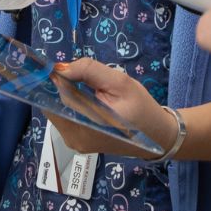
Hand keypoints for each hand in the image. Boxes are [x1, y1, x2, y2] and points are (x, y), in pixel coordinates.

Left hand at [46, 59, 177, 159]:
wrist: (156, 135)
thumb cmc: (140, 108)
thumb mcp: (120, 83)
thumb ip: (89, 71)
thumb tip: (61, 68)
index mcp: (85, 126)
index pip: (58, 95)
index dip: (60, 78)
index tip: (69, 68)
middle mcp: (73, 138)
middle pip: (54, 103)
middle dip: (65, 87)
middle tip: (88, 81)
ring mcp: (73, 143)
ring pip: (58, 110)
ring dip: (68, 96)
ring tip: (92, 92)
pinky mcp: (76, 143)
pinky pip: (65, 118)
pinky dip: (72, 106)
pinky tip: (90, 102)